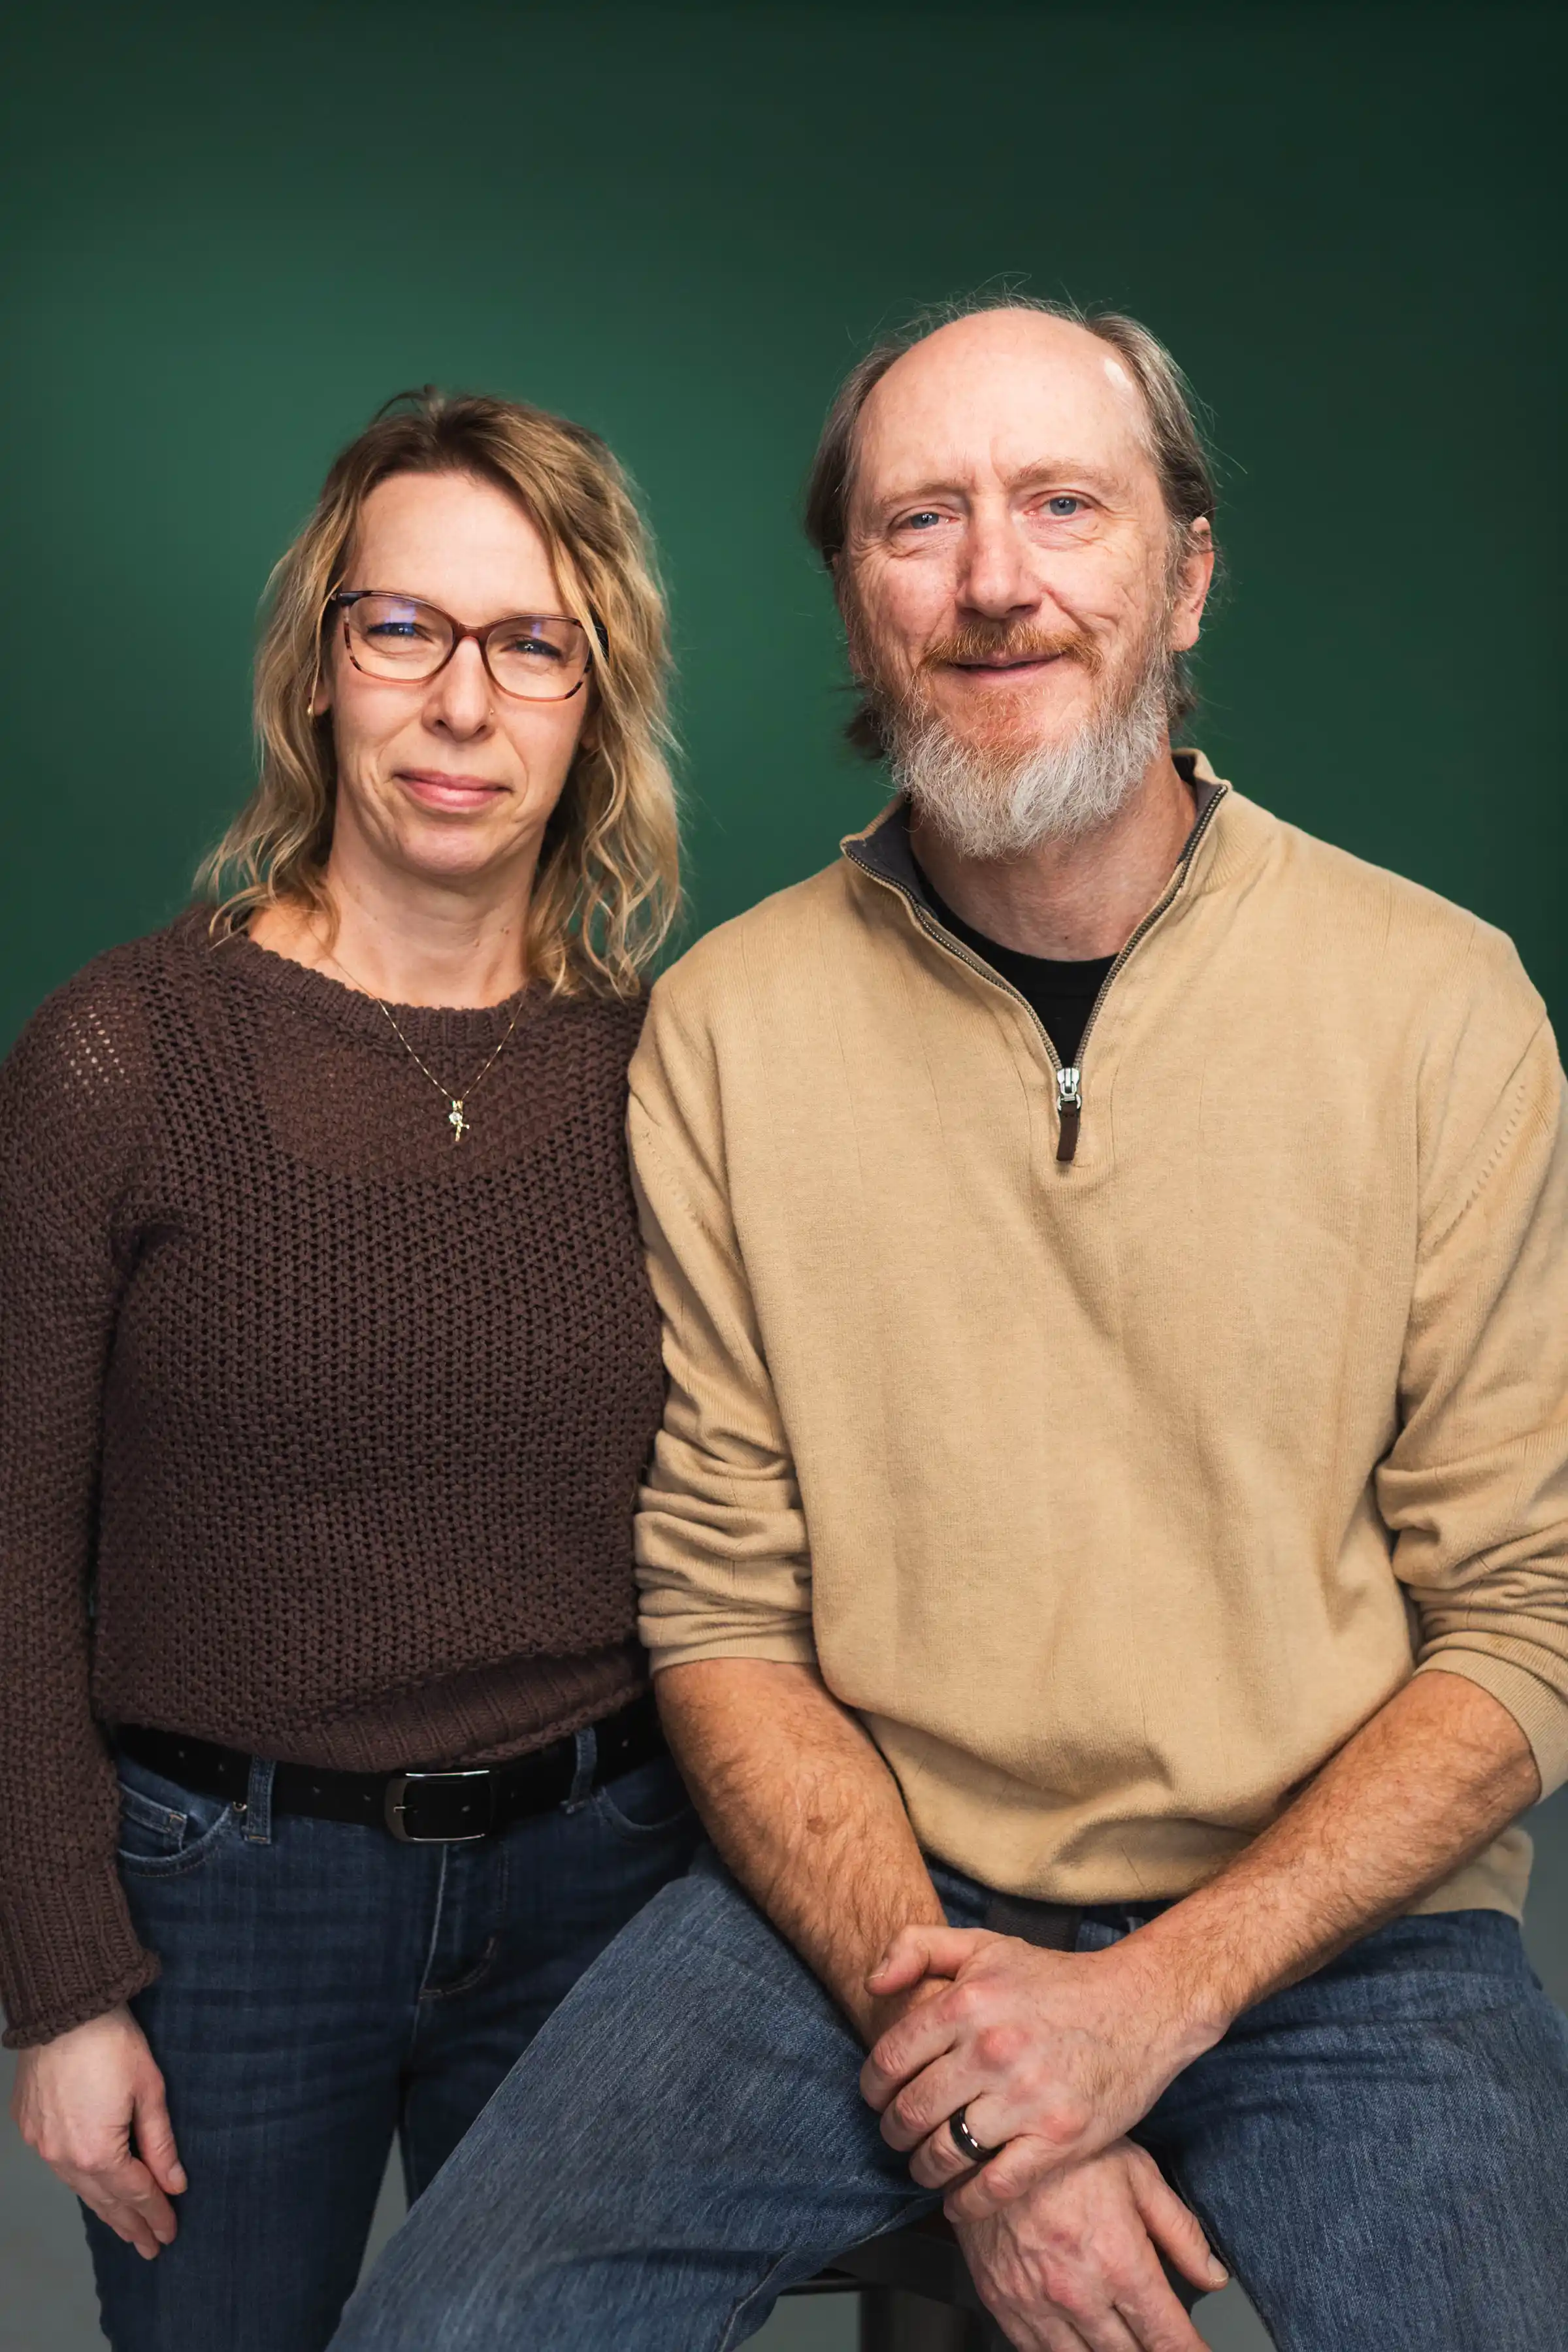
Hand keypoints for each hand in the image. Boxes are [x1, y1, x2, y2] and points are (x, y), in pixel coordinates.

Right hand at [11, 2005, 184, 2258]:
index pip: (135, 2194)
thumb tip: (174, 2183)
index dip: (155, 2215)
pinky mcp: (30, 2128)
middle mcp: (64, 2157)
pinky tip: (93, 2188)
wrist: (64, 2009)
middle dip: (130, 2225)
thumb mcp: (149, 2090)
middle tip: (149, 2246)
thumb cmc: (112, 2042)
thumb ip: (160, 2143)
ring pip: (79, 2187)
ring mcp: (42, 2145)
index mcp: (98, 2152)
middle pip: (105, 2200)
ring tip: (125, 2228)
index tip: (169, 2233)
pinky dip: (80, 2181)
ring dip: (105, 2208)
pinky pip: (59, 2166)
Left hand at [861, 1926, 1219, 2219]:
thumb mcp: (984, 1944)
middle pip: (911, 2113)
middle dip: (893, 2132)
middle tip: (898, 2136)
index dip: (872, 2088)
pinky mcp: (1059, 2138)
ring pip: (946, 2154)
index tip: (876, 2098)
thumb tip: (872, 1983)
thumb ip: (917, 1946)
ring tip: (925, 2166)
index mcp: (967, 2003)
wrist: (1140, 2006)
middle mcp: (991, 2050)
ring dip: (923, 2169)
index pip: (890, 2060)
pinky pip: (994, 2186)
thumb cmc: (1056, 1979)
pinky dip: (967, 2203)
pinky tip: (958, 2201)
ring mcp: (1026, 2098)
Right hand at [957, 2138, 1226, 2350]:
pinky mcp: (1001, 2300)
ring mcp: (1034, 2301)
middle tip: (1159, 2342)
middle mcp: (1077, 2291)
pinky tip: (1078, 2343)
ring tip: (1123, 2342)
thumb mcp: (1137, 2173)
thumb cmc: (1062, 2150)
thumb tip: (1213, 2275)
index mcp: (1117, 2260)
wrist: (985, 2137)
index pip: (1168, 2338)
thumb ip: (1181, 2231)